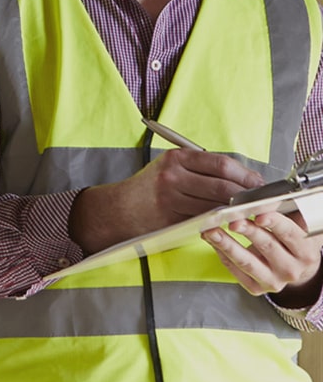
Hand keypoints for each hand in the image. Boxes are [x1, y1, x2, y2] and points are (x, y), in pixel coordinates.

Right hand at [70, 149, 263, 253]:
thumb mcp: (171, 167)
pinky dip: (220, 223)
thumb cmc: (150, 187)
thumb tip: (243, 178)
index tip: (259, 184)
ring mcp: (172, 199)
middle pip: (224, 187)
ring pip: (217, 207)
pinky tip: (227, 223)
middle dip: (247, 196)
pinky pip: (205, 222)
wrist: (119, 209)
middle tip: (261, 202)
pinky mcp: (172, 220)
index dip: (246, 176)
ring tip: (248, 213)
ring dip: (237, 212)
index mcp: (177, 158)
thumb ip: (202, 169)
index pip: (223, 165)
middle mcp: (173, 176)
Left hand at [202, 211, 322, 305]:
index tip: (259, 215)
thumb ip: (282, 214)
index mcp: (305, 252)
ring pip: (247, 261)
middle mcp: (291, 269)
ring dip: (226, 244)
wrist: (295, 269)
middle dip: (247, 231)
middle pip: (266, 246)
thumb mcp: (295, 227)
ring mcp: (273, 281)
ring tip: (211, 231)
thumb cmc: (292, 243)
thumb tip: (261, 200)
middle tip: (232, 220)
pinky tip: (213, 242)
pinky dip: (222, 254)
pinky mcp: (256, 288)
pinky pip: (235, 270)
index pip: (289, 234)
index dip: (274, 222)